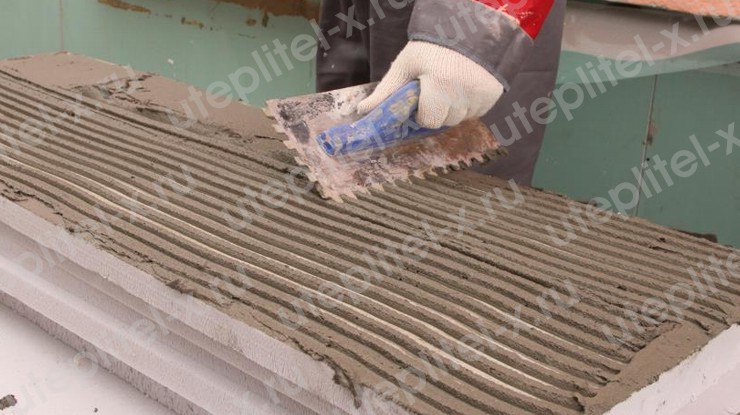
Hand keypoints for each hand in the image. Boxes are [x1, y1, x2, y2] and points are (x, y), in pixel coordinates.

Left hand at [357, 41, 504, 128]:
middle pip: (446, 122)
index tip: (422, 99)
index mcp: (440, 84)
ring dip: (454, 109)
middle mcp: (463, 92)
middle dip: (438, 111)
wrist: (468, 28)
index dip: (422, 113)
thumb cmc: (432, 47)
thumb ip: (386, 91)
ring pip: (462, 119)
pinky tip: (464, 87)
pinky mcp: (493, 94)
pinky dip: (470, 105)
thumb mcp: (406, 65)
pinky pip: (478, 112)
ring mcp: (481, 94)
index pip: (429, 120)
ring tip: (450, 87)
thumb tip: (362, 111)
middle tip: (435, 91)